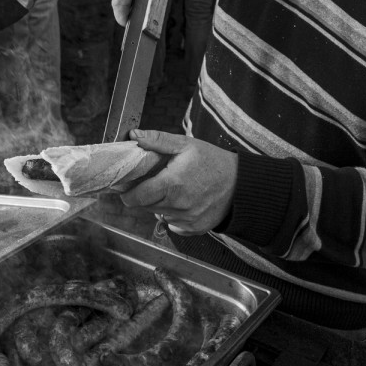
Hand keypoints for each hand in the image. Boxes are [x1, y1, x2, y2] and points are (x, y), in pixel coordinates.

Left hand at [119, 129, 237, 235]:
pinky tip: (183, 202)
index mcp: (172, 184)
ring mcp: (188, 220)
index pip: (137, 197)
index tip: (125, 189)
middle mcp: (179, 206)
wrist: (241, 183)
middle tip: (151, 183)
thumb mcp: (185, 144)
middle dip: (143, 196)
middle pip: (146, 207)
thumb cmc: (213, 161)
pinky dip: (173, 215)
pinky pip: (174, 225)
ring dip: (159, 205)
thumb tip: (134, 136)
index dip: (127, 194)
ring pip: (159, 215)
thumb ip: (158, 141)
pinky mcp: (195, 228)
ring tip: (171, 189)